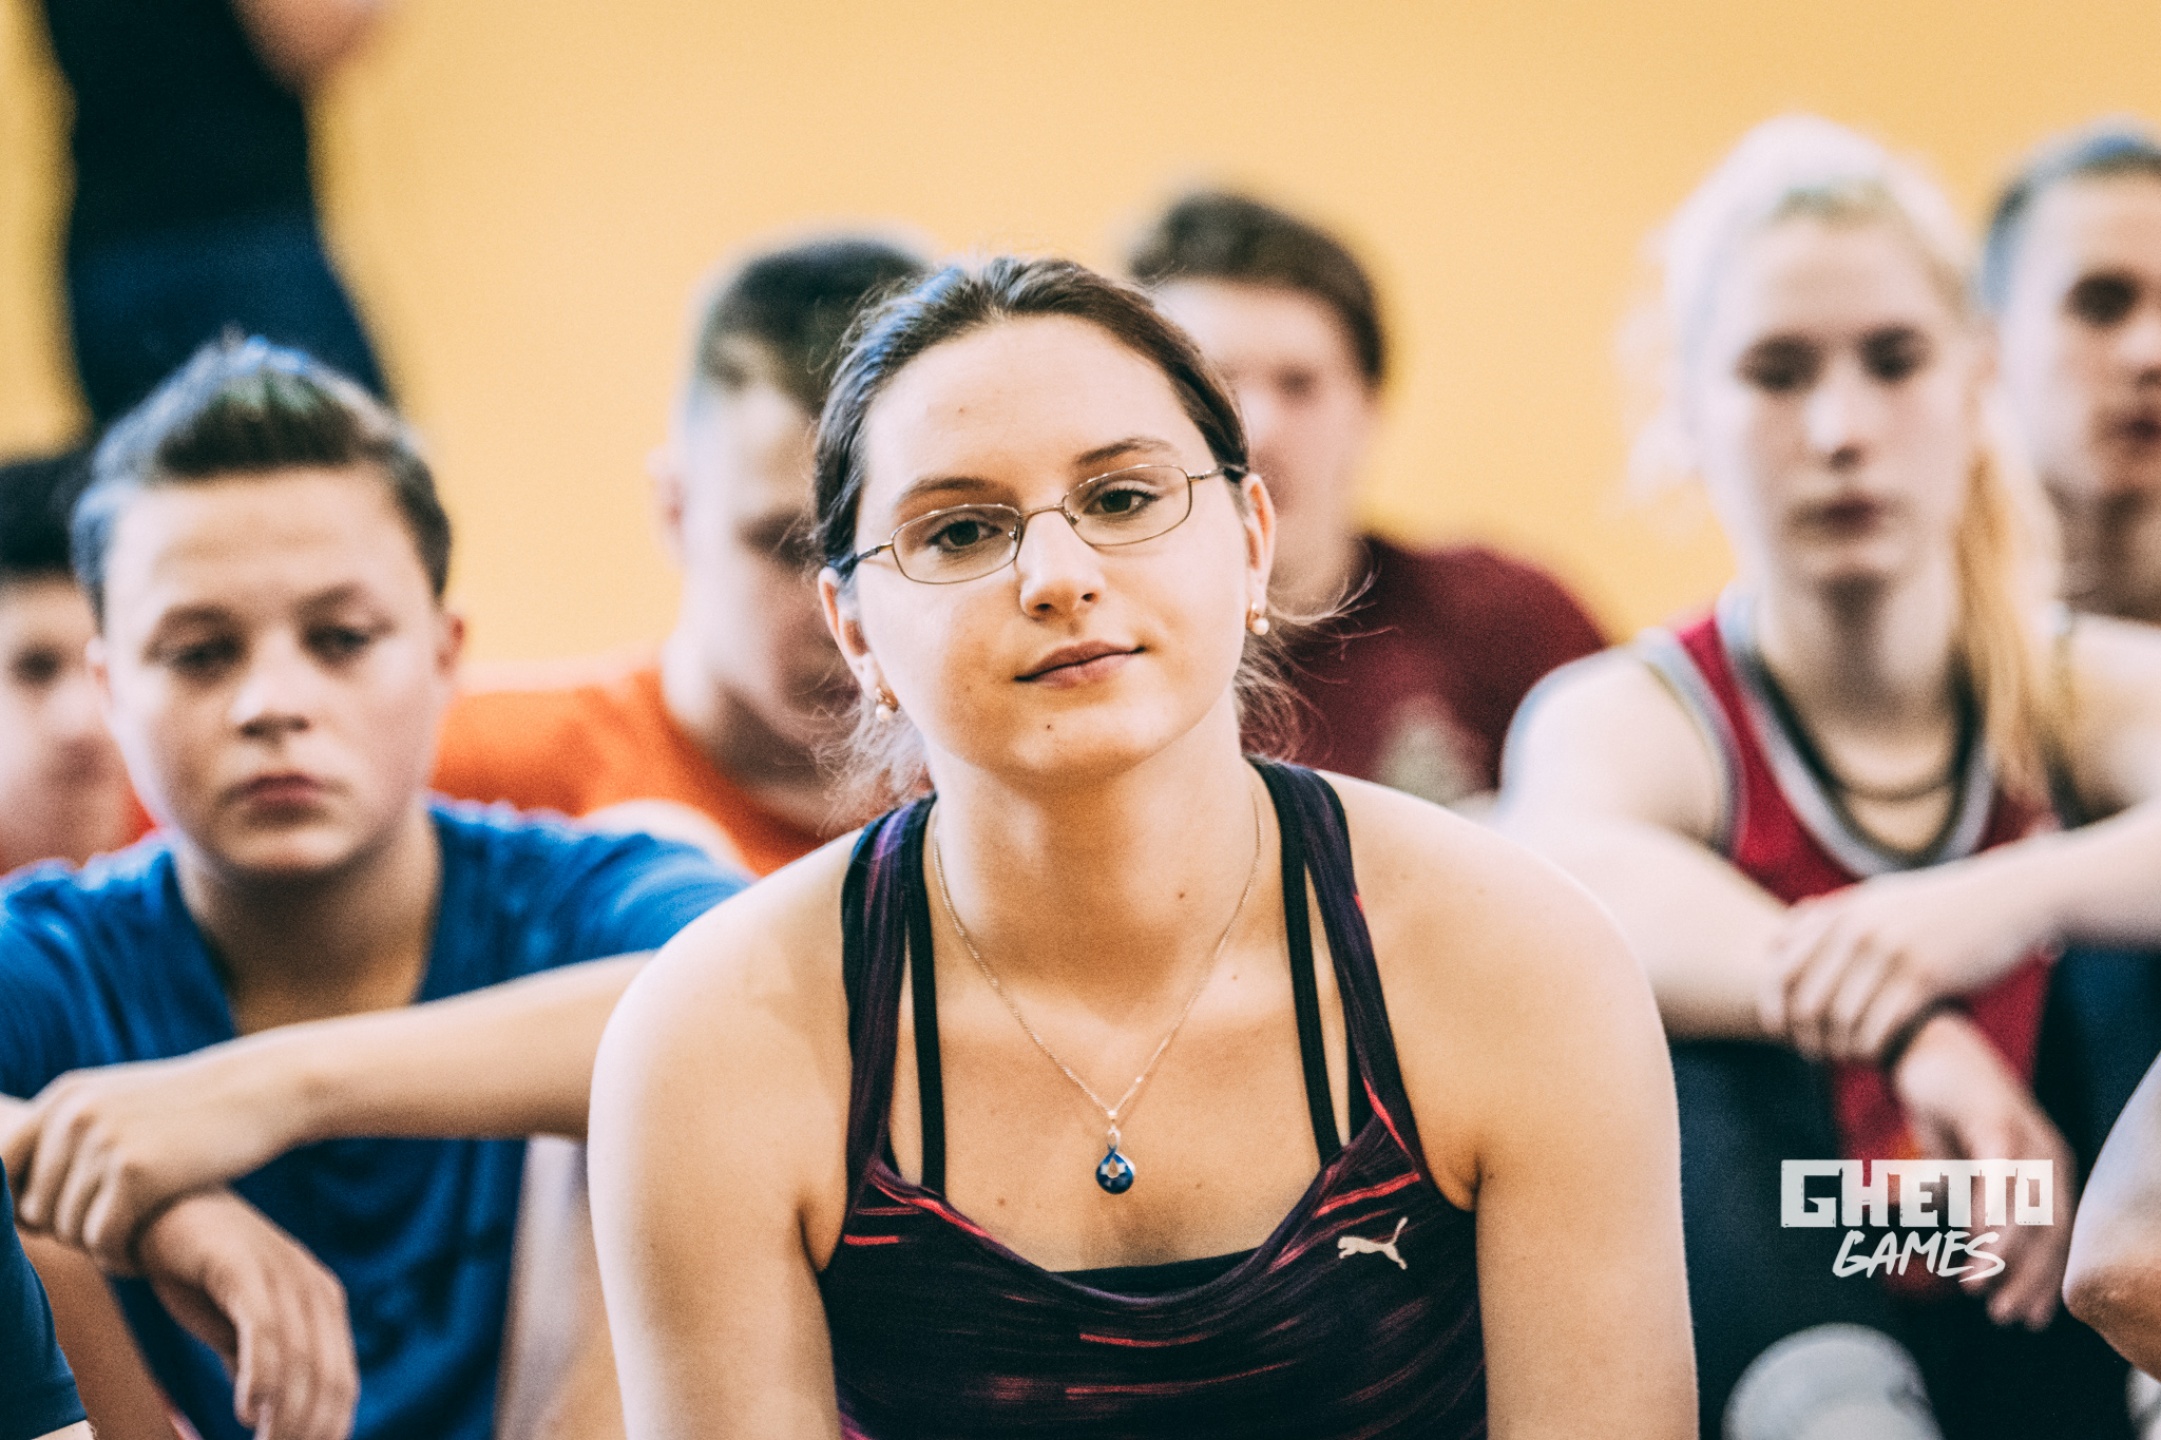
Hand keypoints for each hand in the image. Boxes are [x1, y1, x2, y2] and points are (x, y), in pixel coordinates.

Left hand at [4, 1051, 304, 1269]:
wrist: (263, 1089)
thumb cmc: (195, 1108)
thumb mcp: (122, 1103)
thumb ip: (69, 1137)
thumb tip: (14, 1208)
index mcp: (64, 1097)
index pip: (0, 1167)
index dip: (21, 1205)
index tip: (56, 1221)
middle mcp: (74, 1117)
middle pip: (36, 1208)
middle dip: (71, 1230)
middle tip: (113, 1233)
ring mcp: (104, 1143)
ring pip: (69, 1229)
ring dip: (98, 1246)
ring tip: (133, 1240)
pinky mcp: (138, 1174)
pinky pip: (102, 1241)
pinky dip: (119, 1257)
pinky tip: (143, 1252)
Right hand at [136, 1190, 356, 1439]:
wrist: (151, 1212)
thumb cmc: (195, 1272)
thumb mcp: (235, 1327)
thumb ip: (258, 1363)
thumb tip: (267, 1414)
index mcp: (322, 1303)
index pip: (342, 1381)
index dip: (329, 1429)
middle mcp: (313, 1288)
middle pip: (328, 1378)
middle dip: (307, 1431)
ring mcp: (283, 1273)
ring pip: (300, 1361)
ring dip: (285, 1417)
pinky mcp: (245, 1266)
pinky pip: (265, 1330)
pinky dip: (263, 1377)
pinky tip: (249, 1410)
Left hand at [1764, 862, 2048, 1060]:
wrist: (2008, 897)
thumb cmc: (1936, 906)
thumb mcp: (1877, 900)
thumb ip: (1824, 920)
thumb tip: (1773, 942)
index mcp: (1842, 914)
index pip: (1781, 970)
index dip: (1773, 1007)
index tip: (1780, 1030)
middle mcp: (1859, 931)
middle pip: (1807, 1002)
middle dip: (1806, 1035)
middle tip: (1815, 1054)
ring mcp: (1892, 953)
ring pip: (1843, 1020)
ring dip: (1841, 1048)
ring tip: (1848, 1058)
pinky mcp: (1927, 977)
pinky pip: (1882, 1028)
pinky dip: (1873, 1049)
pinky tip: (1880, 1056)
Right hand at [1891, 1011, 2075, 1329]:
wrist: (1925, 1043)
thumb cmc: (1945, 1104)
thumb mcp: (1960, 1163)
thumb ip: (1968, 1199)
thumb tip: (1965, 1247)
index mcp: (2047, 1168)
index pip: (2057, 1236)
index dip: (2044, 1279)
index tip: (2027, 1317)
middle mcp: (2048, 1154)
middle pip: (2052, 1229)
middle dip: (2031, 1277)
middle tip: (2005, 1315)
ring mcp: (2026, 1136)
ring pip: (2029, 1208)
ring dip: (2006, 1253)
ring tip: (1979, 1285)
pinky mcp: (1996, 1121)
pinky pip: (2000, 1176)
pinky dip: (1989, 1213)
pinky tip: (1973, 1241)